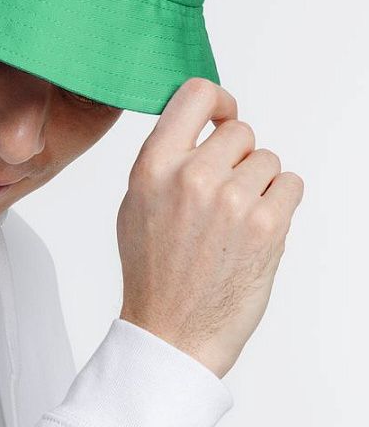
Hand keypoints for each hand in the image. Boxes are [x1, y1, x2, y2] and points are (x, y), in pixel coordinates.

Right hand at [116, 77, 303, 378]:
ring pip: (268, 160)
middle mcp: (192, 176)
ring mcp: (231, 201)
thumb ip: (164, 157)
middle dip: (237, 157)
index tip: (222, 115)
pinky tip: (257, 227)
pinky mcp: (267, 227)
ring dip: (259, 184)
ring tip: (236, 218)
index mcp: (154, 165)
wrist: (172, 332)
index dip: (218, 100)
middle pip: (240, 131)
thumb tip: (197, 123)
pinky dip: (281, 202)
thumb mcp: (135, 201)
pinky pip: (291, 184)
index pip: (196, 94)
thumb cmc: (153, 269)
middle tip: (225, 191)